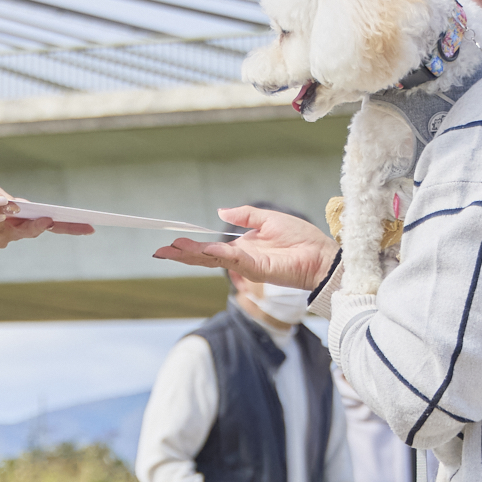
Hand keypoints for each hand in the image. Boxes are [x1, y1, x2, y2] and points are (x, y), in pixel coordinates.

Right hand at [154, 205, 335, 289]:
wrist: (320, 254)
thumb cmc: (301, 239)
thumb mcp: (268, 219)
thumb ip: (245, 215)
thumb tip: (221, 211)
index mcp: (242, 248)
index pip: (210, 249)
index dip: (191, 247)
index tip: (172, 242)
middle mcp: (241, 259)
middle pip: (205, 258)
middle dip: (183, 255)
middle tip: (161, 250)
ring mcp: (247, 266)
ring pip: (213, 261)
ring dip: (192, 256)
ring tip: (172, 251)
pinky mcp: (258, 269)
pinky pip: (233, 260)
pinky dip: (216, 254)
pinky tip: (202, 249)